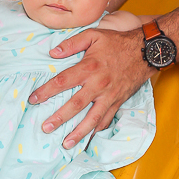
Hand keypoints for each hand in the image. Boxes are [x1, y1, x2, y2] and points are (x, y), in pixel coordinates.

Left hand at [28, 26, 150, 147]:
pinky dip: (97, 131)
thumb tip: (53, 53)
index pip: (62, 81)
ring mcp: (109, 96)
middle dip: (59, 118)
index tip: (33, 99)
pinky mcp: (117, 102)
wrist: (145, 52)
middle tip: (45, 128)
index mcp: (89, 68)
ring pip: (92, 119)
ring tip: (66, 143)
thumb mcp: (94, 35)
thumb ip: (72, 43)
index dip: (46, 91)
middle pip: (75, 105)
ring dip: (78, 132)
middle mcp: (98, 85)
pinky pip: (106, 120)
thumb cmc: (118, 42)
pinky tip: (88, 140)